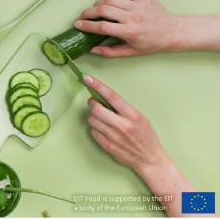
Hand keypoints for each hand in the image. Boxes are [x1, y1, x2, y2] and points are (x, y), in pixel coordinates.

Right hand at [74, 0, 180, 57]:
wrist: (173, 31)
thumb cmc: (151, 44)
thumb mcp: (131, 52)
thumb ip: (110, 52)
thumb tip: (92, 49)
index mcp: (130, 32)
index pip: (102, 27)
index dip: (87, 25)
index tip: (77, 25)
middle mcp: (133, 17)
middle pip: (104, 10)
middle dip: (88, 12)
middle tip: (82, 16)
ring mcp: (138, 5)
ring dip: (99, 3)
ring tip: (96, 9)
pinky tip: (109, 0)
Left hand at [83, 75, 197, 216]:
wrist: (150, 159)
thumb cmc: (146, 136)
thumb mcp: (140, 117)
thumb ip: (122, 108)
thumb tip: (103, 97)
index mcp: (132, 115)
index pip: (111, 96)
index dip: (97, 85)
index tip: (87, 78)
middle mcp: (122, 125)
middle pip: (96, 109)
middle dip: (91, 103)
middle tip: (94, 103)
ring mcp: (114, 137)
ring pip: (92, 120)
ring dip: (93, 117)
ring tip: (103, 119)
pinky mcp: (107, 146)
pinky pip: (93, 131)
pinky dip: (96, 128)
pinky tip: (105, 130)